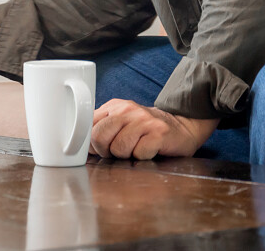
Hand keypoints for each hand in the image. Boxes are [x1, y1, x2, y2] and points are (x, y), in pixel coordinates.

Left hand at [89, 99, 218, 159]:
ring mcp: (144, 120)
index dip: (91, 143)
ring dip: (126, 155)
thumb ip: (103, 129)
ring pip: (118, 148)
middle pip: (99, 137)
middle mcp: (128, 110)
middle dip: (106, 151)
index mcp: (114, 106)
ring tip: (136, 149)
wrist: (182, 126)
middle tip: (119, 152)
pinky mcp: (158, 133)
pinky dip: (142, 158)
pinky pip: (139, 153)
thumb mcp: (122, 123)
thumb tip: (82, 149)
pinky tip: (149, 150)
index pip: (88, 125)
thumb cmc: (147, 130)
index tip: (100, 149)